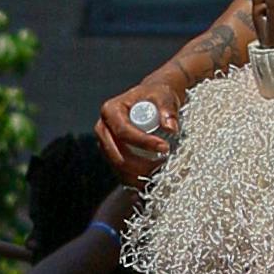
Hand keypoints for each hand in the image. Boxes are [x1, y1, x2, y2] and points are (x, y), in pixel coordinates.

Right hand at [99, 53, 192, 177]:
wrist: (153, 100)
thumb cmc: (158, 95)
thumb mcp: (165, 96)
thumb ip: (168, 110)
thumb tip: (171, 128)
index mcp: (110, 110)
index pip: (123, 132)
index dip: (143, 143)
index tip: (165, 147)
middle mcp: (103, 128)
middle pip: (116, 155)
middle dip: (139, 164)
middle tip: (163, 165)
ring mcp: (105, 144)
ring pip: (118, 167)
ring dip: (138, 175)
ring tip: (161, 173)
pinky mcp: (112, 156)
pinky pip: (121, 173)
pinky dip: (136, 178)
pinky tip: (153, 179)